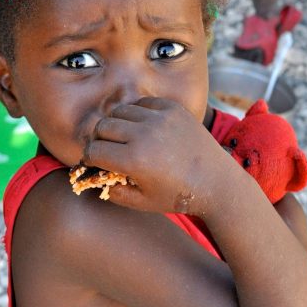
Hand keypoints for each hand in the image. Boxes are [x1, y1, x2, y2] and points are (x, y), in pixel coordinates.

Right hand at [83, 97, 233, 214]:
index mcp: (134, 160)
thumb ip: (111, 190)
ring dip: (116, 125)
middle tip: (106, 150)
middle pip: (102, 127)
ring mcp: (160, 118)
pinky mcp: (172, 108)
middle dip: (99, 140)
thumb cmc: (177, 196)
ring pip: (119, 111)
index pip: (94, 151)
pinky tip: (142, 128)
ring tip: (123, 138)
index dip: (89, 159)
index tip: (93, 163)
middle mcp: (145, 134)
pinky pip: (141, 103)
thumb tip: (91, 176)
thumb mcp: (140, 202)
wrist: (217, 182)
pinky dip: (137, 114)